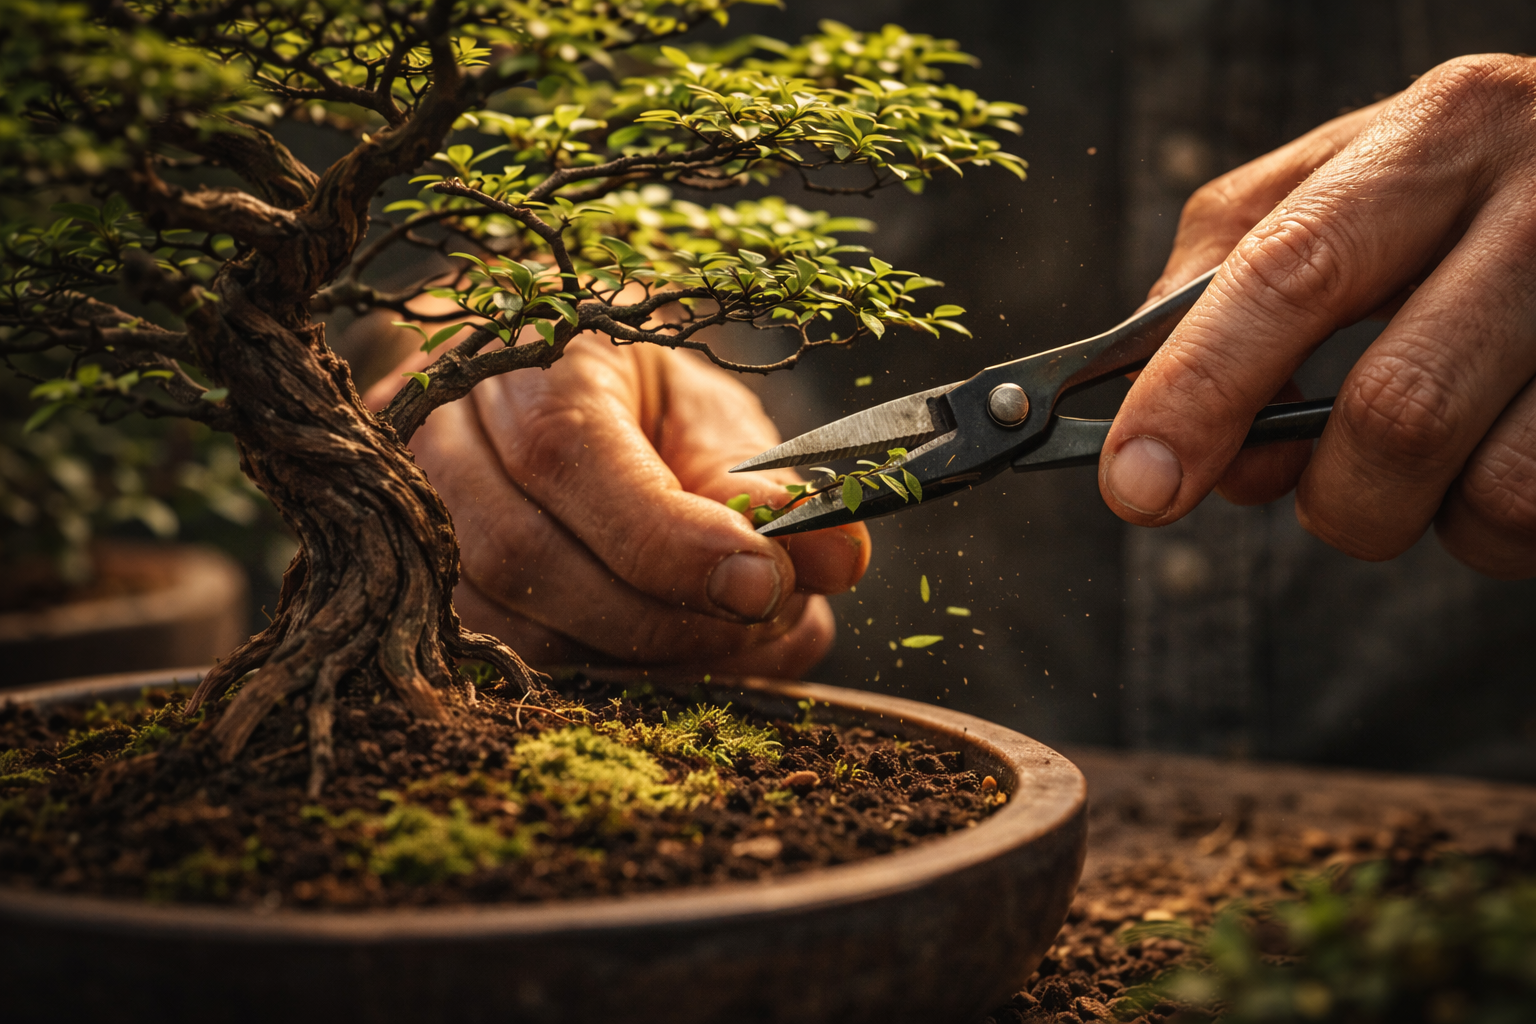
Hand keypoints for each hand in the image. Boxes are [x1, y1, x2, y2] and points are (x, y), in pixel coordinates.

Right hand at [363, 327, 868, 675]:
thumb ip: (766, 483)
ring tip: (726, 638)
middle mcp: (444, 432)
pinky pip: (498, 659)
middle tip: (765, 620)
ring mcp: (411, 513)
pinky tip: (663, 659)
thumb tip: (842, 556)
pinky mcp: (418, 585)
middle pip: (526, 554)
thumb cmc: (628, 397)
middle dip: (662, 615)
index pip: (570, 457)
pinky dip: (596, 675)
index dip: (668, 539)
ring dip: (634, 657)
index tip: (765, 582)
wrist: (528, 390)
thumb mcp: (705, 413)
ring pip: (506, 623)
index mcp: (526, 358)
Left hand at [1101, 54, 1535, 578]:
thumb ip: (1228, 269)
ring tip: (1428, 459)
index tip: (1136, 482)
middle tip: (1319, 494)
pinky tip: (1490, 457)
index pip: (1290, 274)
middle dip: (1327, 494)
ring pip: (1491, 490)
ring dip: (1422, 512)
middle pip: (1395, 411)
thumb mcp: (1347, 179)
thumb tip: (1146, 403)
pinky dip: (1492, 524)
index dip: (1198, 391)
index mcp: (1438, 134)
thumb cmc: (1469, 190)